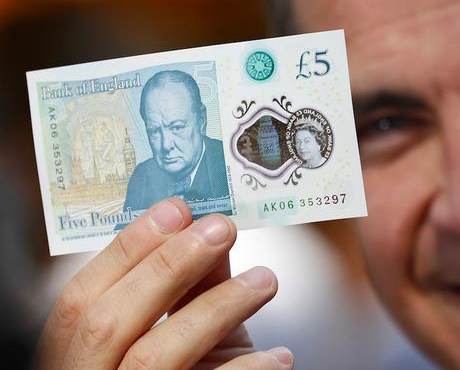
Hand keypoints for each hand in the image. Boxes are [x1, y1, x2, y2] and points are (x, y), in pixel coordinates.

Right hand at [37, 197, 292, 368]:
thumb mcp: (182, 335)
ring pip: (156, 356)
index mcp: (75, 359)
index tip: (176, 208)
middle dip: (168, 266)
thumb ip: (188, 289)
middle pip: (109, 324)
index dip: (125, 250)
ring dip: (217, 306)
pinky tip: (279, 356)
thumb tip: (211, 228)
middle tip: (223, 228)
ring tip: (266, 281)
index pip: (79, 302)